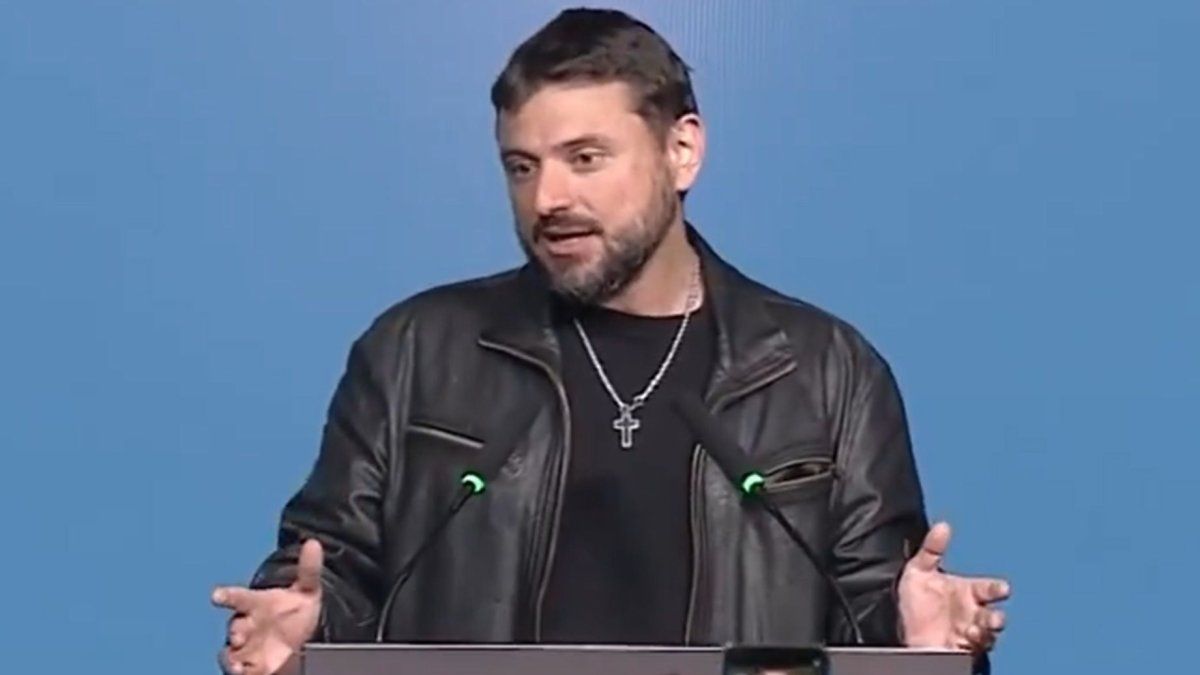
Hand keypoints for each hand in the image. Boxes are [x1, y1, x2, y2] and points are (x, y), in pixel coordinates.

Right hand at [212, 539, 323, 674]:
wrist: (302, 643)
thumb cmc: (294, 614)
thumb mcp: (307, 592)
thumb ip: (308, 570)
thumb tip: (313, 543)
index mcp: (255, 604)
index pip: (238, 597)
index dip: (226, 595)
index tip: (216, 595)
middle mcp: (246, 625)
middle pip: (234, 626)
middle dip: (235, 630)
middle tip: (239, 634)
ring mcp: (244, 647)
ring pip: (230, 650)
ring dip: (231, 655)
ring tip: (237, 659)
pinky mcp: (248, 666)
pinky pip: (237, 669)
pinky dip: (237, 671)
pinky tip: (242, 671)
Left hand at [898, 522, 1009, 652]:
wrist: (903, 631)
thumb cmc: (916, 602)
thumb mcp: (918, 572)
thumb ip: (931, 550)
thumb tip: (942, 526)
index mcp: (968, 591)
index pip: (988, 588)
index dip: (997, 588)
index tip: (1002, 588)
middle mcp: (974, 611)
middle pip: (994, 614)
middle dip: (997, 617)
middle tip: (993, 618)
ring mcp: (972, 630)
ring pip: (990, 633)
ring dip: (986, 632)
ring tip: (975, 629)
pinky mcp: (966, 648)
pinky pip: (978, 647)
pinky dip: (976, 642)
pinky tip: (966, 637)